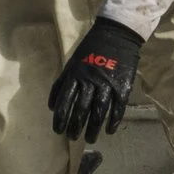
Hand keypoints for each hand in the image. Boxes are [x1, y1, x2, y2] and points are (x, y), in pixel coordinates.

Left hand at [49, 17, 142, 142]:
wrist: (116, 34)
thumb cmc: (90, 49)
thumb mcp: (71, 63)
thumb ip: (61, 83)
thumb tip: (51, 106)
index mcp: (75, 76)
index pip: (65, 102)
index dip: (61, 118)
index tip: (58, 131)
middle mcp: (90, 82)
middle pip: (81, 110)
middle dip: (75, 127)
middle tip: (73, 138)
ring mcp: (107, 85)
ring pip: (98, 112)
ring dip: (93, 128)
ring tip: (90, 139)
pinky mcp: (122, 86)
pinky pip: (117, 108)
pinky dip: (113, 121)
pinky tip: (109, 131)